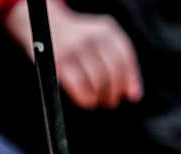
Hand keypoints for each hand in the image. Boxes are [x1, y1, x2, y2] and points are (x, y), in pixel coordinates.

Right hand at [2, 1, 142, 108]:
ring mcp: (75, 48)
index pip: (125, 58)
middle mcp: (91, 37)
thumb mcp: (102, 42)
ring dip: (101, 97)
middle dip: (115, 92)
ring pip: (98, 81)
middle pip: (113, 72)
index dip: (131, 80)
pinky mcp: (59, 60)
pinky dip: (86, 98)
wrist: (46, 25)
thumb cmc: (81, 42)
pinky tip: (88, 101)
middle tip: (111, 101)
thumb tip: (134, 95)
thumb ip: (121, 64)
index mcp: (106, 30)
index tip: (132, 96)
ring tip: (99, 100)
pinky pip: (79, 86)